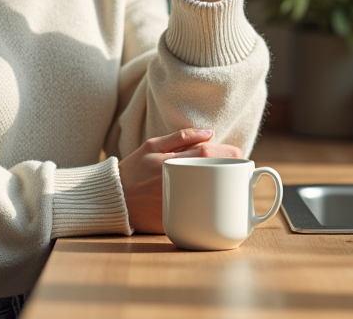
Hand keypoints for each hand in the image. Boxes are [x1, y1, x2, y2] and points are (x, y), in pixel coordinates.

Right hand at [118, 127, 243, 233]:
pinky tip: (212, 201)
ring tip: (226, 183)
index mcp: (170, 162)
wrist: (113, 200)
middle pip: (214, 173)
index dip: (229, 152)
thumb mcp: (151, 146)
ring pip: (211, 196)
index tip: (239, 154)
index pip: (209, 153)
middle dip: (231, 171)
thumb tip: (210, 132)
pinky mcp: (175, 221)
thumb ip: (180, 137)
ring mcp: (176, 204)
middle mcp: (175, 183)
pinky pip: (198, 214)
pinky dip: (209, 207)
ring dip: (224, 189)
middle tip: (235, 169)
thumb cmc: (133, 170)